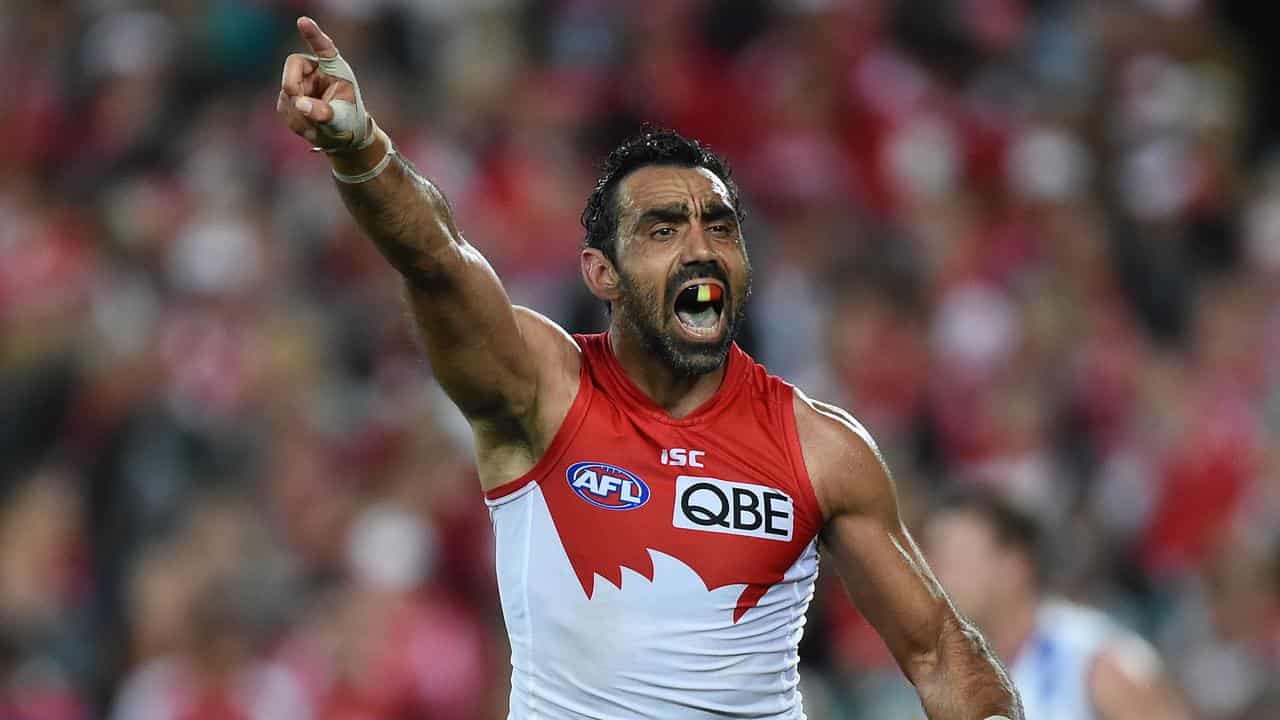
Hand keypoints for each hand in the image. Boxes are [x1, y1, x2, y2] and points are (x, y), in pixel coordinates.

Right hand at [276, 17, 370, 151]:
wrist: (341, 138)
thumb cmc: (348, 122)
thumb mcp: (341, 119)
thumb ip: (323, 112)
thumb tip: (299, 104)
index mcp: (334, 67)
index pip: (323, 47)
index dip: (312, 34)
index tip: (303, 21)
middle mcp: (314, 70)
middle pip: (293, 66)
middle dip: (292, 86)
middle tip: (300, 103)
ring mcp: (300, 83)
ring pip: (286, 92)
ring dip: (299, 114)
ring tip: (318, 128)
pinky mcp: (289, 98)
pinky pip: (284, 108)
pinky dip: (295, 122)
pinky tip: (311, 130)